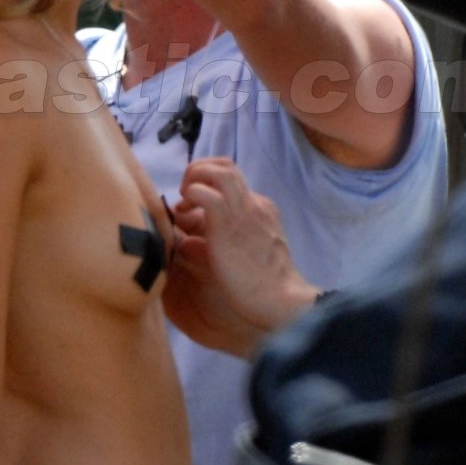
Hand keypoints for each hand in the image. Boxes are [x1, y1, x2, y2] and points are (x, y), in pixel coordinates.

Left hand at [162, 157, 318, 355]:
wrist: (280, 299)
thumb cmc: (263, 287)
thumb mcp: (251, 252)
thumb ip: (232, 238)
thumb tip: (195, 235)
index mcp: (261, 208)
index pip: (232, 179)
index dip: (207, 183)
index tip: (192, 204)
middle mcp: (253, 203)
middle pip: (225, 166)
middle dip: (199, 170)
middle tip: (186, 195)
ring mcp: (243, 211)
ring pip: (218, 170)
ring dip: (194, 178)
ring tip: (185, 201)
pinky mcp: (229, 224)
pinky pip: (206, 194)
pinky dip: (191, 196)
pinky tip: (185, 214)